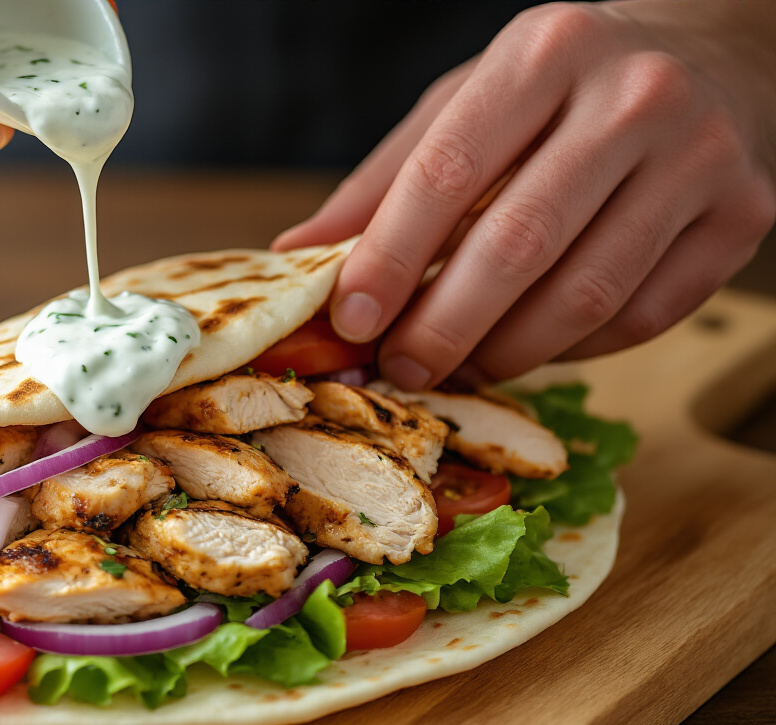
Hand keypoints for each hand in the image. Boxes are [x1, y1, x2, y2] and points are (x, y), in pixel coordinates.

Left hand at [275, 0, 775, 389]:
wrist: (709, 54)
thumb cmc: (558, 89)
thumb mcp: (463, 105)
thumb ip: (383, 182)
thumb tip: (296, 258)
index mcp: (544, 53)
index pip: (447, 171)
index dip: (390, 259)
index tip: (349, 321)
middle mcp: (633, 97)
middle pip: (518, 244)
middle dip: (443, 326)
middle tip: (398, 369)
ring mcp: (701, 159)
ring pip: (586, 295)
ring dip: (505, 353)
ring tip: (457, 368)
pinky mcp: (743, 219)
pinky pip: (641, 318)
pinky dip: (571, 350)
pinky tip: (530, 346)